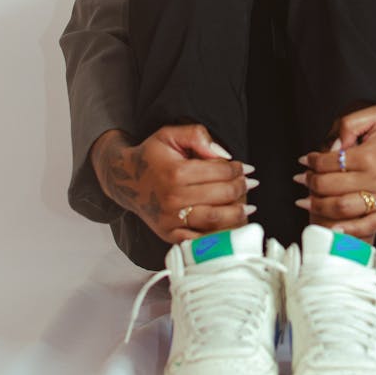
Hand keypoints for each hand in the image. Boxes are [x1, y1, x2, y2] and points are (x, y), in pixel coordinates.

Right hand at [90, 124, 254, 243]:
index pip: (221, 172)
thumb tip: (225, 154)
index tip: (246, 168)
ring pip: (216, 220)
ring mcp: (171, 220)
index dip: (239, 169)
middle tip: (251, 184)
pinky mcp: (169, 235)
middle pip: (222, 195)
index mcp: (176, 173)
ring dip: (238, 213)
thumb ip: (197, 136)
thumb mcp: (170, 134)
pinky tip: (232, 226)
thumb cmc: (152, 155)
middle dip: (242, 188)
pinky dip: (220, 236)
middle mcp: (173, 199)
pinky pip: (201, 240)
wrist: (124, 179)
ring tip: (249, 206)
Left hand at [294, 105, 375, 238]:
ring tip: (305, 201)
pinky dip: (344, 230)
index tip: (304, 160)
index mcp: (370, 156)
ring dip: (318, 206)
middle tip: (301, 179)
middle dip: (309, 183)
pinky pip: (364, 227)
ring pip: (342, 209)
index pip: (329, 162)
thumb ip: (350, 124)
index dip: (311, 161)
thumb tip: (332, 146)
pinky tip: (329, 226)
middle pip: (330, 187)